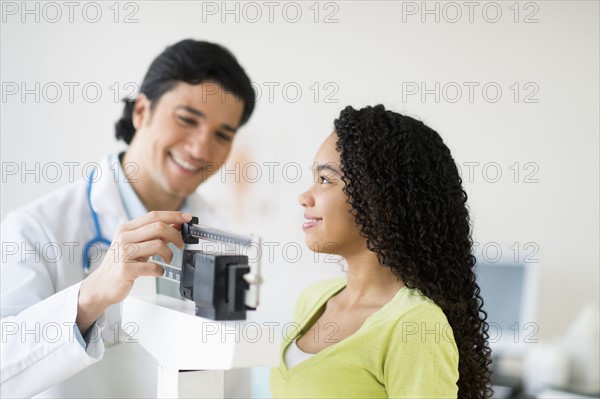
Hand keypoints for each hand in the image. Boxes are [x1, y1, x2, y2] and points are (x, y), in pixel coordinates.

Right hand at [76, 211, 191, 332]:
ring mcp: (124, 253)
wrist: (101, 285)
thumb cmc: (121, 263)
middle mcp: (124, 238)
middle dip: (176, 236)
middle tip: (181, 245)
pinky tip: (158, 272)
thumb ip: (153, 235)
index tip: (187, 218)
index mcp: (126, 229)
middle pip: (159, 227)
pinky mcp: (126, 270)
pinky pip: (153, 267)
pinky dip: (161, 271)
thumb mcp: (135, 244)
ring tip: (167, 260)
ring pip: (158, 245)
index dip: (173, 216)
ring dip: (170, 254)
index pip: (154, 215)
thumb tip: (176, 225)